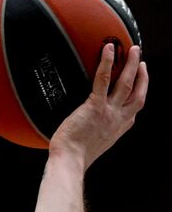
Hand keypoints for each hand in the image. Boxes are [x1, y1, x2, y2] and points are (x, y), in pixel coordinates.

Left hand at [50, 43, 148, 167]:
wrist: (69, 161)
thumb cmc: (75, 156)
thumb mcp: (94, 144)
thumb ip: (97, 132)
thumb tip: (88, 128)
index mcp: (118, 128)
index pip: (134, 109)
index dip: (140, 94)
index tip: (140, 84)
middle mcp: (118, 119)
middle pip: (138, 93)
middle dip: (143, 76)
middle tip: (141, 61)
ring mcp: (109, 111)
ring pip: (126, 83)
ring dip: (132, 64)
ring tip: (134, 50)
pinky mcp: (95, 105)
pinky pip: (104, 80)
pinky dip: (107, 63)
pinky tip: (108, 51)